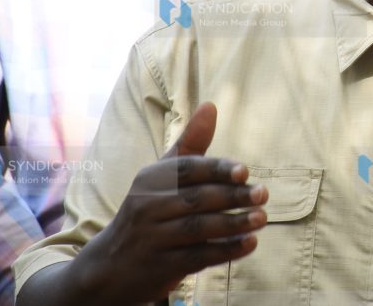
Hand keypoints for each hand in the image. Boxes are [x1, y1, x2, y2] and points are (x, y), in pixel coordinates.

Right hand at [70, 103, 267, 303]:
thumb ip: (190, 144)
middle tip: (263, 194)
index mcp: (150, 180)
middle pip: (196, 199)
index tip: (245, 171)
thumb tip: (211, 105)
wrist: (110, 266)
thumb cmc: (148, 210)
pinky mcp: (160, 267)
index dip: (217, 169)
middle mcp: (147, 207)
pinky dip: (226, 250)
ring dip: (234, 223)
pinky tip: (250, 243)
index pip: (187, 170)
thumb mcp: (161, 176)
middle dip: (233, 196)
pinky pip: (198, 256)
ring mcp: (153, 239)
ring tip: (262, 218)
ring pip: (199, 228)